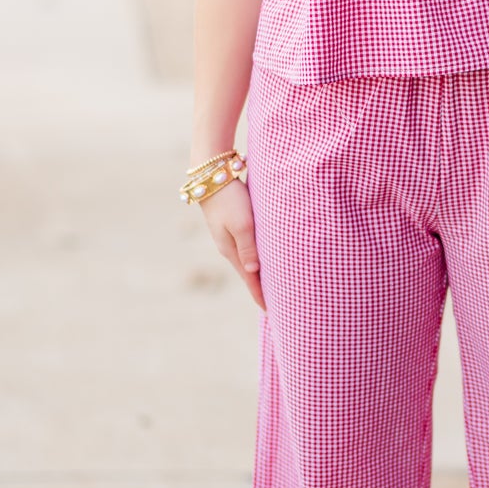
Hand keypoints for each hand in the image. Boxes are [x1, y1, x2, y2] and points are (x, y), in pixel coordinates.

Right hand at [196, 179, 263, 309]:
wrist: (211, 175)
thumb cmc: (229, 198)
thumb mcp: (241, 223)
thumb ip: (248, 247)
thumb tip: (254, 271)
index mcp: (231, 250)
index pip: (249, 279)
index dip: (260, 295)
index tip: (272, 312)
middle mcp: (229, 247)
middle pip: (248, 273)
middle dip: (261, 289)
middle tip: (277, 305)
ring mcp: (229, 236)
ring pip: (248, 261)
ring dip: (259, 274)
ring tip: (272, 286)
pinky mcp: (232, 225)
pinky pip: (248, 248)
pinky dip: (257, 258)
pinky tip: (263, 259)